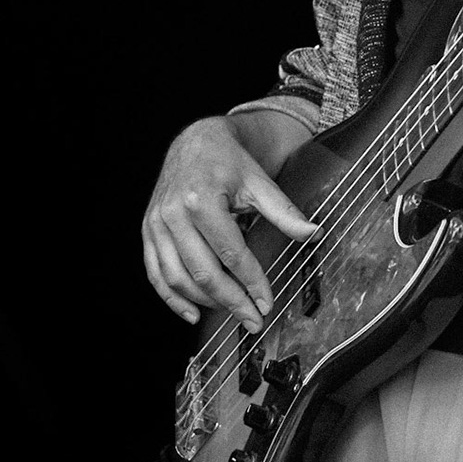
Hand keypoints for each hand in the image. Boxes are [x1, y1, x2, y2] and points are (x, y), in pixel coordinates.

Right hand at [141, 114, 315, 328]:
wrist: (196, 142)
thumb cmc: (228, 162)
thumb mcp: (259, 182)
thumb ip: (285, 212)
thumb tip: (313, 234)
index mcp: (203, 199)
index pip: (231, 253)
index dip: (251, 282)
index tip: (267, 302)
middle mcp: (174, 213)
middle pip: (204, 272)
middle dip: (232, 301)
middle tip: (253, 319)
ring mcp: (157, 224)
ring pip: (177, 278)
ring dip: (205, 302)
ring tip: (232, 311)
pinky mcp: (149, 231)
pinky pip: (156, 273)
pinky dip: (172, 298)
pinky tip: (193, 313)